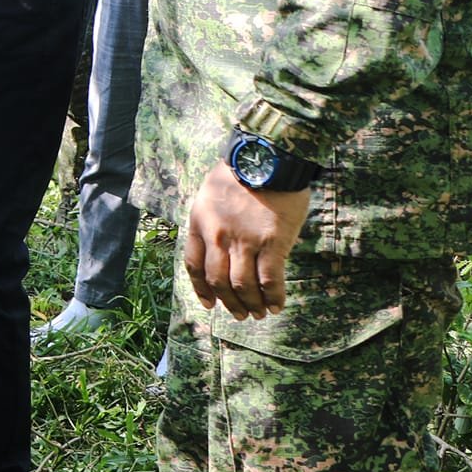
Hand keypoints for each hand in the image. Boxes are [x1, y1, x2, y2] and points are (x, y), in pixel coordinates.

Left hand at [183, 162, 310, 319]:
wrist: (268, 157)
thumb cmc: (240, 172)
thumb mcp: (210, 194)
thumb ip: (212, 221)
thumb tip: (222, 248)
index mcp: (200, 223)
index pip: (194, 266)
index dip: (201, 289)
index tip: (210, 303)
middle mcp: (217, 235)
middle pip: (218, 281)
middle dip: (229, 302)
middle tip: (240, 314)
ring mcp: (244, 240)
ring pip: (242, 285)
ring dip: (250, 304)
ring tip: (259, 313)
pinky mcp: (272, 242)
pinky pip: (269, 279)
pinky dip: (272, 297)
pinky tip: (276, 305)